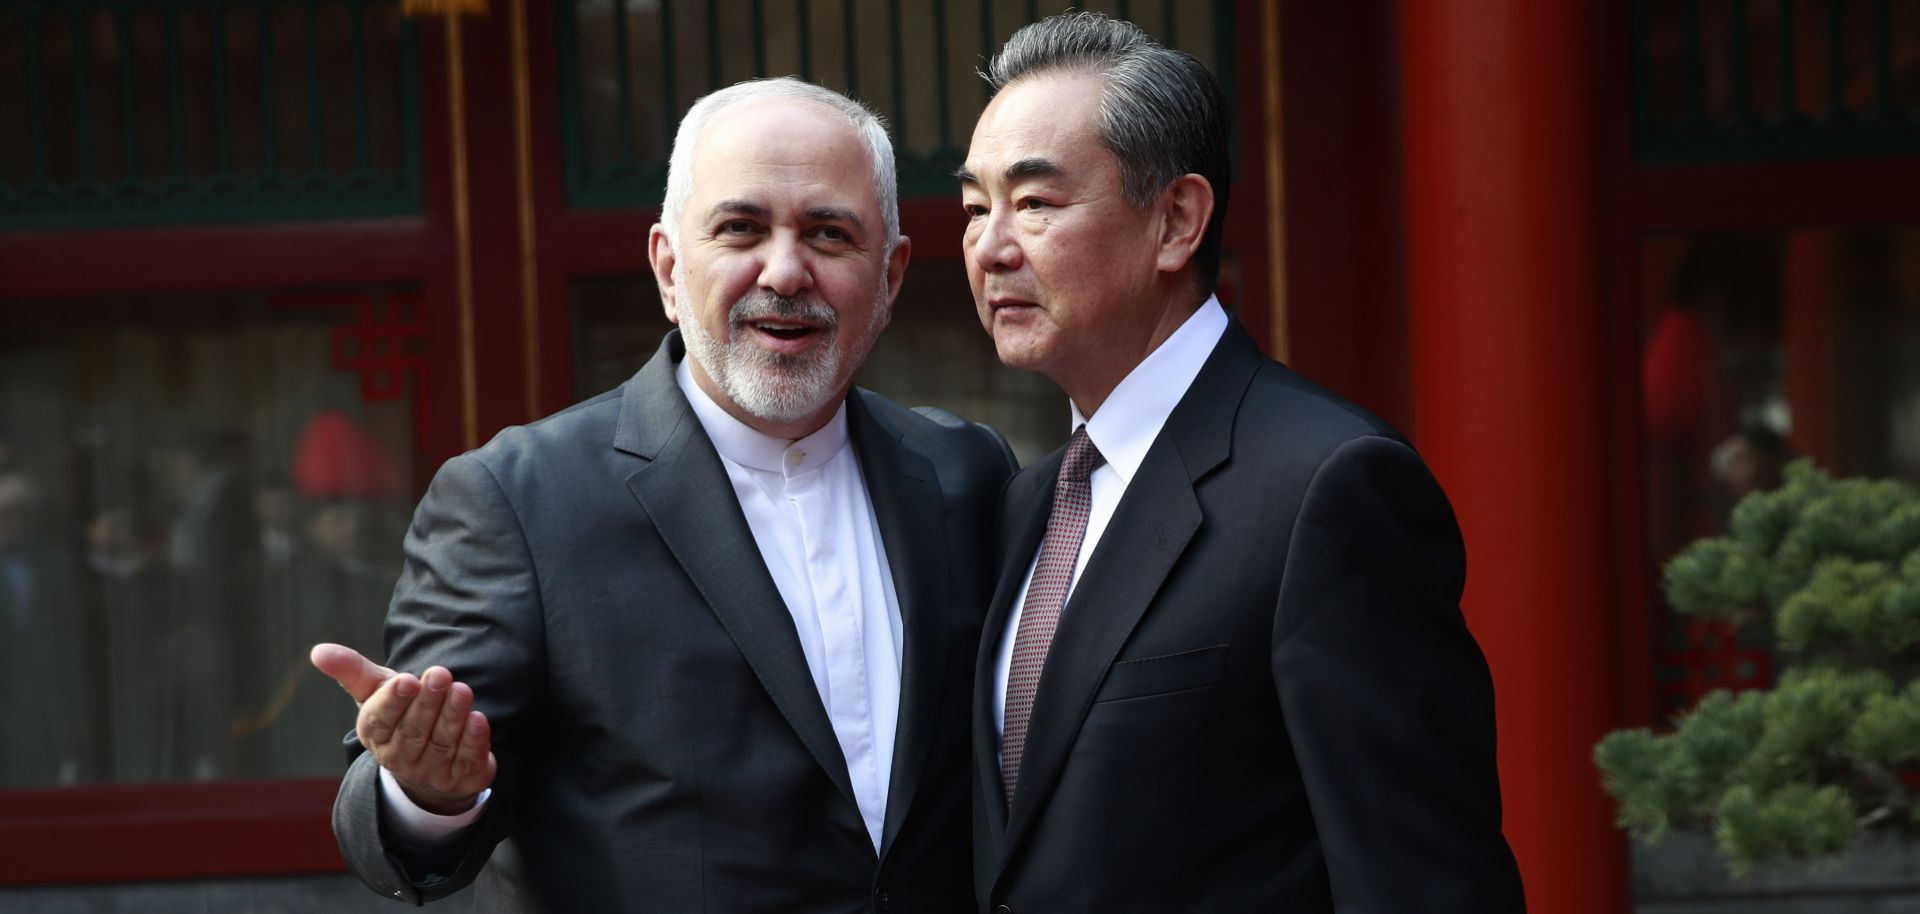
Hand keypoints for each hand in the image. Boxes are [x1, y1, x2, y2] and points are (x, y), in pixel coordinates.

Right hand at [310, 643, 496, 814]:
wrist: (430, 759)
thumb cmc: (400, 713)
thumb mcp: (376, 691)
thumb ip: (352, 671)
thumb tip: (317, 652)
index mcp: (375, 734)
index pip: (380, 720)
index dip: (393, 701)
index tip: (407, 680)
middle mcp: (399, 757)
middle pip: (413, 730)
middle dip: (427, 702)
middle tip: (440, 674)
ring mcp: (430, 772)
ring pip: (441, 744)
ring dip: (452, 717)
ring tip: (462, 690)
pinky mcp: (460, 778)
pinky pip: (466, 759)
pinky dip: (473, 740)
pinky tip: (478, 719)